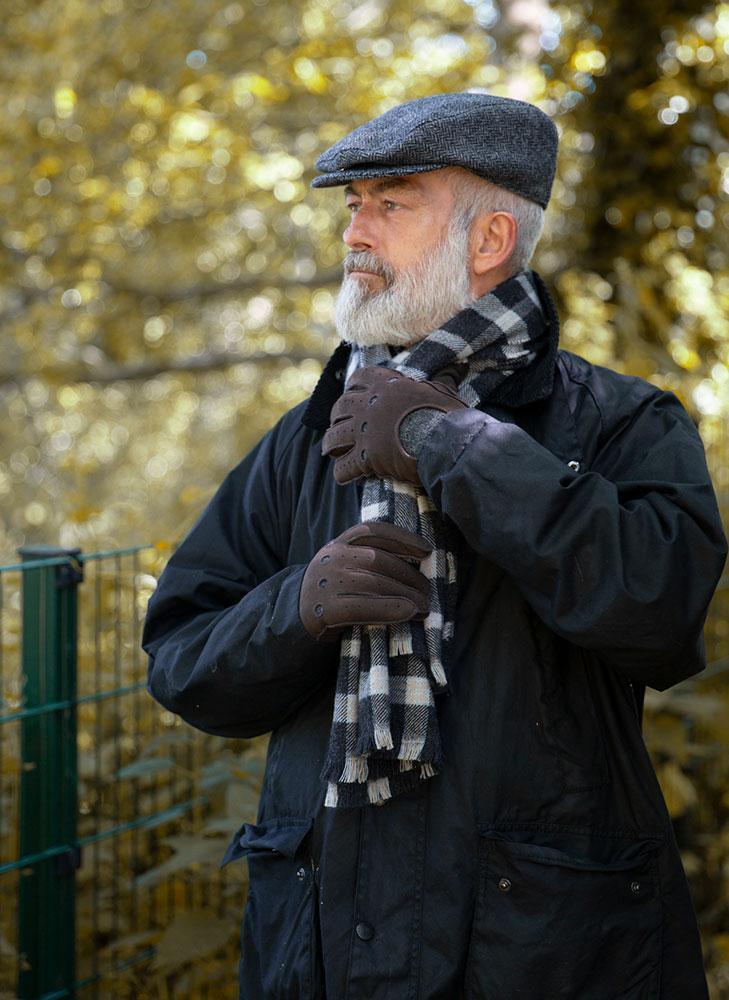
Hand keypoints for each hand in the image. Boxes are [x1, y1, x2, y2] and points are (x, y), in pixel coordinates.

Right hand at [299, 521, 433, 641]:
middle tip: (428, 592)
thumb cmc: (326, 599)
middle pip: (378, 560)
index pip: (373, 531)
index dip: (403, 538)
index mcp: (336, 545)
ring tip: (424, 607)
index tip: (427, 550)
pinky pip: (363, 606)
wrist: (286, 624)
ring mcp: (326, 583)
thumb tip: (415, 569)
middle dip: (409, 575)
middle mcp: (331, 558)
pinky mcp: (324, 609)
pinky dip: (390, 609)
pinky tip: (408, 612)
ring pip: (374, 582)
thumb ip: (366, 564)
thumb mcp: (341, 572)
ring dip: (406, 595)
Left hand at [321, 363, 467, 485]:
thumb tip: (458, 365)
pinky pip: (344, 468)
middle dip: (337, 416)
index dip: (354, 386)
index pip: (360, 378)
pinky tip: (345, 476)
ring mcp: (363, 431)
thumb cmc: (446, 415)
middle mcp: (368, 406)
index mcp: (385, 386)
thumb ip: (444, 378)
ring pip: (334, 436)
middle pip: (340, 407)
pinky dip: (342, 473)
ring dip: (331, 444)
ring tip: (332, 450)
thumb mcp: (444, 391)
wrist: (445, 443)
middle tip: (340, 425)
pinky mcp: (365, 458)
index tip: (353, 393)